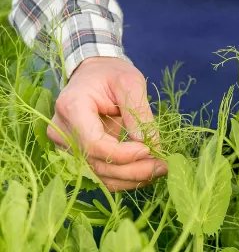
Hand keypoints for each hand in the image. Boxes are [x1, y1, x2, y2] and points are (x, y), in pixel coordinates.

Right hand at [47, 56, 166, 191]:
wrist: (93, 74)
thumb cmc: (111, 73)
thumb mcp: (130, 82)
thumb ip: (139, 110)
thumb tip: (148, 142)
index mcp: (72, 107)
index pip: (93, 143)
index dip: (122, 154)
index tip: (148, 150)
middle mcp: (62, 131)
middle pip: (96, 163)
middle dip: (132, 170)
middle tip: (163, 166)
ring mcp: (65, 145)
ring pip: (98, 174)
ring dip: (130, 178)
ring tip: (159, 170)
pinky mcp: (75, 154)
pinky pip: (99, 174)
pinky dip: (123, 178)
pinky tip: (145, 172)